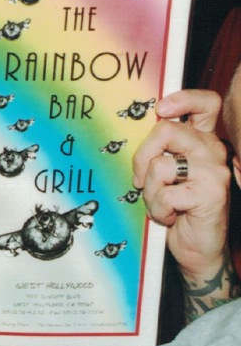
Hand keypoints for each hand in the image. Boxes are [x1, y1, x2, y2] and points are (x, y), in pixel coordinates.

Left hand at [132, 89, 230, 280]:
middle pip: (165, 130)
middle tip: (141, 180)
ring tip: (161, 204)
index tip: (160, 109)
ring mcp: (214, 172)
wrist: (197, 247)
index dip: (183, 98)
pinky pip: (164, 194)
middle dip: (141, 158)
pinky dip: (158, 210)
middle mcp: (213, 151)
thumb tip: (131, 133)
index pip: (206, 104)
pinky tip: (170, 217)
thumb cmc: (178, 208)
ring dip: (149, 191)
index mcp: (203, 142)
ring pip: (159, 166)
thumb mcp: (167, 174)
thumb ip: (160, 151)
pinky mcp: (209, 194)